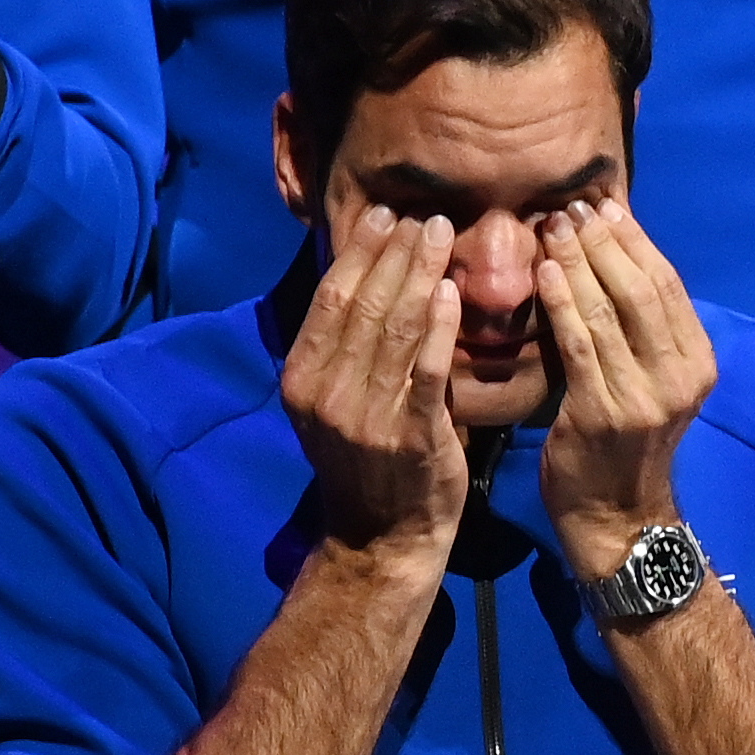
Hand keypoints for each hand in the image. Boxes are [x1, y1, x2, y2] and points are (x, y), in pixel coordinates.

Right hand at [279, 206, 468, 560]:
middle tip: (423, 215)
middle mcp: (327, 394)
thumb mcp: (336, 401)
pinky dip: (437, 327)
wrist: (380, 539)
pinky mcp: (409, 437)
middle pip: (363, 304)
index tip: (385, 215)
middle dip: (396, 252)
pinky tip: (451, 291)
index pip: (330, 299)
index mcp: (303, 380)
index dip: (358, 251)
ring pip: (394, 328)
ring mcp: (365, 418)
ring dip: (420, 274)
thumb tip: (376, 272)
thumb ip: (349, 347)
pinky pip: (424, 371)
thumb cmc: (366, 461)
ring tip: (442, 234)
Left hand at [533, 200, 717, 579]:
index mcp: (698, 361)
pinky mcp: (603, 412)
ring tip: (553, 228)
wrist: (616, 514)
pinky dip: (561, 303)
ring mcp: (645, 396)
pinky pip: (580, 344)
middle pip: (641, 289)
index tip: (604, 206)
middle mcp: (681, 375)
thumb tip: (612, 254)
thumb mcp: (652, 381)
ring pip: (609, 310)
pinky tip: (543, 273)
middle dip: (605, 243)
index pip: (666, 284)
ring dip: (577, 263)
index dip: (634, 240)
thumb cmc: (624, 441)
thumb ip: (641, 328)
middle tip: (573, 208)